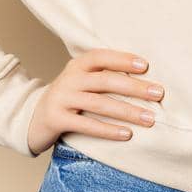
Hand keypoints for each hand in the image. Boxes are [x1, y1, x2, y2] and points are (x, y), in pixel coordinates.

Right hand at [26, 47, 165, 154]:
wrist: (33, 117)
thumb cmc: (69, 97)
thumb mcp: (82, 81)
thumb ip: (104, 75)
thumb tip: (145, 78)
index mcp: (77, 65)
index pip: (101, 57)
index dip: (122, 59)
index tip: (145, 66)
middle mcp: (69, 79)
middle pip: (105, 81)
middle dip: (134, 88)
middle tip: (158, 94)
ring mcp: (61, 99)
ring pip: (99, 104)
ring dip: (127, 111)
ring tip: (149, 118)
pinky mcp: (57, 119)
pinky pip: (86, 125)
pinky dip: (108, 130)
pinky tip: (127, 134)